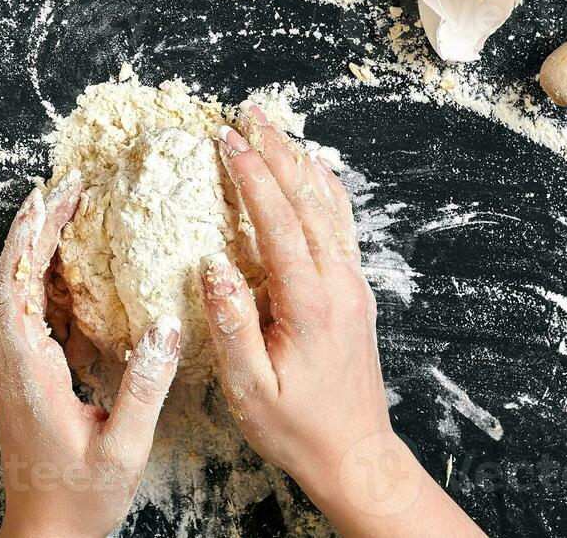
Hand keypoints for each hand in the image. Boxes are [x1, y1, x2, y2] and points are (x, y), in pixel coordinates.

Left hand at [0, 177, 181, 537]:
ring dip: (42, 247)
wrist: (46, 536)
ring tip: (73, 208)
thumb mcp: (123, 446)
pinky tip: (76, 265)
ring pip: (20, 291)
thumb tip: (168, 326)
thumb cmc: (79, 498)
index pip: (16, 284)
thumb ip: (145, 386)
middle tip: (71, 185)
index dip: (29, 234)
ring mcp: (15, 366)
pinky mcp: (26, 375)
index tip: (49, 195)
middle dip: (39, 225)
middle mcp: (12, 359)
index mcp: (27, 367)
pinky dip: (50, 278)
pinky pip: (32, 313)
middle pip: (15, 275)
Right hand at [204, 105, 484, 537]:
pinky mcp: (355, 292)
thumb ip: (231, 325)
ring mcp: (352, 285)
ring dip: (301, 163)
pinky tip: (313, 173)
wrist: (356, 453)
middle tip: (249, 113)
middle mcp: (338, 285)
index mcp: (310, 304)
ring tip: (275, 129)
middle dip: (277, 152)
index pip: (278, 224)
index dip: (251, 177)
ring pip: (329, 207)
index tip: (226, 140)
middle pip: (308, 201)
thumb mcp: (251, 389)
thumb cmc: (298, 428)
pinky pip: (341, 226)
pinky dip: (324, 190)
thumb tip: (210, 266)